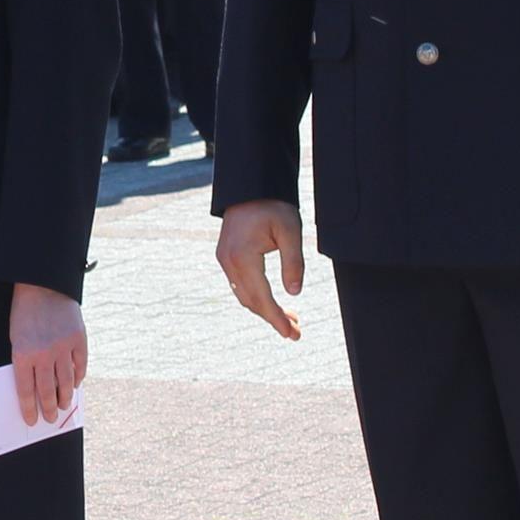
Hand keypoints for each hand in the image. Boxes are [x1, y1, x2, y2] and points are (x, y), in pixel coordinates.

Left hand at [8, 281, 87, 428]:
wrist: (42, 286)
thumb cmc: (24, 313)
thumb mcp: (16, 338)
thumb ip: (25, 362)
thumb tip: (35, 388)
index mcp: (22, 355)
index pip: (26, 391)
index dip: (29, 409)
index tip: (32, 420)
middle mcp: (43, 354)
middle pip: (47, 391)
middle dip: (48, 408)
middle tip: (51, 417)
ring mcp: (63, 347)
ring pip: (66, 382)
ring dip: (65, 397)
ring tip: (64, 405)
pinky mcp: (78, 339)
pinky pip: (80, 365)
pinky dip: (78, 377)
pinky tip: (76, 384)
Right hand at [215, 200, 307, 340]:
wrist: (250, 186)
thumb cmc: (272, 206)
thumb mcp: (290, 232)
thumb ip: (294, 262)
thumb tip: (294, 293)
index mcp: (243, 257)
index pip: (262, 297)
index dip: (277, 318)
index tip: (291, 334)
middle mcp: (229, 262)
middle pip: (251, 301)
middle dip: (273, 318)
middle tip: (296, 331)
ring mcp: (224, 260)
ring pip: (244, 295)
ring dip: (265, 309)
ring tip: (290, 319)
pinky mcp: (225, 257)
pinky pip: (239, 285)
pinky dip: (256, 297)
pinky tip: (272, 301)